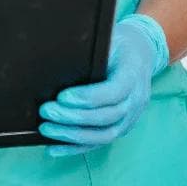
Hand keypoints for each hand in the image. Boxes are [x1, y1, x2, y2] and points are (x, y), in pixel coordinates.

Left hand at [38, 14, 170, 156]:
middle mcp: (136, 100)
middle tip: (46, 111)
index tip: (62, 97)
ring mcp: (131, 117)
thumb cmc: (118, 44)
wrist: (140, 52)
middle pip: (107, 116)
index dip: (88, 97)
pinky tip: (54, 148)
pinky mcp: (122, 127)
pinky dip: (76, 148)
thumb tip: (56, 52)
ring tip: (46, 129)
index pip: (114, 92)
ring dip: (73, 136)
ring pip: (104, 135)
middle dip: (74, 117)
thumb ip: (89, 48)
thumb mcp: (108, 37)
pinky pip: (99, 142)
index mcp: (133, 74)